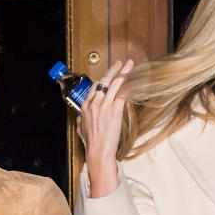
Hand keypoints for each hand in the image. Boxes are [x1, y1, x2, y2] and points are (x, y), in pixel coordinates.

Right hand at [78, 58, 133, 197]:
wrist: (98, 151)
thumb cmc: (91, 144)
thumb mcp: (81, 130)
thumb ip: (81, 122)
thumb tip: (80, 119)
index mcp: (85, 107)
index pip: (94, 87)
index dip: (102, 81)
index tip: (108, 77)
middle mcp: (94, 103)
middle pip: (104, 81)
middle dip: (113, 70)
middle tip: (120, 63)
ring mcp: (105, 105)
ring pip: (114, 83)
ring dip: (123, 72)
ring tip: (129, 65)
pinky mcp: (115, 110)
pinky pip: (123, 93)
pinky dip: (129, 85)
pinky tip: (134, 80)